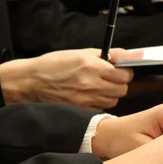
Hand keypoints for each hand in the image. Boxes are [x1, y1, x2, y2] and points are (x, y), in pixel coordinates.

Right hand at [0, 48, 141, 109]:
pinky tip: (90, 95)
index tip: (119, 70)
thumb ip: (109, 54)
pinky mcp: (81, 110)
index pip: (125, 74)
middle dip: (120, 83)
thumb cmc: (53, 65)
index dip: (125, 72)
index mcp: (91, 66)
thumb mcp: (81, 53)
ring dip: (111, 94)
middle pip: (122, 89)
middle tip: (110, 78)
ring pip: (114, 100)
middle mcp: (90, 84)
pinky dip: (100, 102)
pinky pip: (101, 108)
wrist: (29, 82)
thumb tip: (134, 54)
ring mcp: (85, 99)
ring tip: (98, 87)